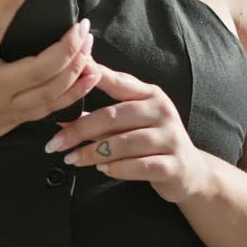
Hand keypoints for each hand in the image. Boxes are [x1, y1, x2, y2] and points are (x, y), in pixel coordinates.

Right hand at [0, 0, 100, 168]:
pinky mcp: (17, 119)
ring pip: (54, 87)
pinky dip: (77, 91)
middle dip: (67, 43)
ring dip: (78, 63)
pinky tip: (91, 74)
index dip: (8, 4)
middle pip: (41, 66)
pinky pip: (54, 107)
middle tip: (80, 22)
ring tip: (87, 40)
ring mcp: (9, 106)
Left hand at [42, 66, 211, 203]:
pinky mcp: (172, 164)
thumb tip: (63, 116)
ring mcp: (169, 138)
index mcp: (150, 94)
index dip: (93, 76)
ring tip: (72, 159)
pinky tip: (102, 169)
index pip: (118, 82)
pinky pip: (138, 166)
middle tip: (55, 142)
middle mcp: (161, 111)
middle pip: (113, 116)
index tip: (69, 74)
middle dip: (79, 130)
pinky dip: (116, 168)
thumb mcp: (133, 122)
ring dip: (92, 152)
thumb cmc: (153, 141)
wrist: (191, 172)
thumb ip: (104, 116)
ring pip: (123, 143)